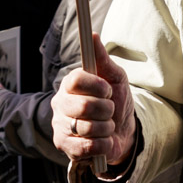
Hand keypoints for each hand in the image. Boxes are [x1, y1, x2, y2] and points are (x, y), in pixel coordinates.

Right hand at [51, 34, 136, 168]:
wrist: (122, 131)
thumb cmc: (116, 101)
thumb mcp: (115, 77)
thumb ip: (103, 58)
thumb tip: (92, 35)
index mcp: (70, 84)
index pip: (76, 80)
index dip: (97, 86)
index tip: (108, 90)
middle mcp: (60, 104)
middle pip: (84, 105)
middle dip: (106, 109)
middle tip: (109, 110)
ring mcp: (60, 126)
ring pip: (87, 127)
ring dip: (107, 127)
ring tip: (106, 125)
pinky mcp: (64, 146)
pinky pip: (86, 147)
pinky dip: (102, 144)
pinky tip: (103, 140)